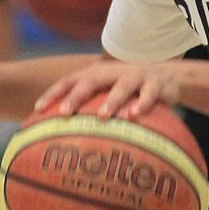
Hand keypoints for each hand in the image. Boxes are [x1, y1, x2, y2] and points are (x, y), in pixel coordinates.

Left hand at [33, 60, 178, 120]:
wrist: (171, 77)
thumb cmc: (131, 92)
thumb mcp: (109, 94)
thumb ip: (90, 108)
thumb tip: (62, 138)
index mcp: (99, 73)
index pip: (71, 80)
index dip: (54, 92)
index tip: (37, 109)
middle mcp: (115, 71)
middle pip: (92, 79)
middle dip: (77, 95)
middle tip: (63, 113)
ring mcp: (137, 75)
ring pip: (122, 85)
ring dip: (111, 100)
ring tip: (102, 116)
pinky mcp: (157, 83)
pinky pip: (149, 94)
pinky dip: (142, 104)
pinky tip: (134, 116)